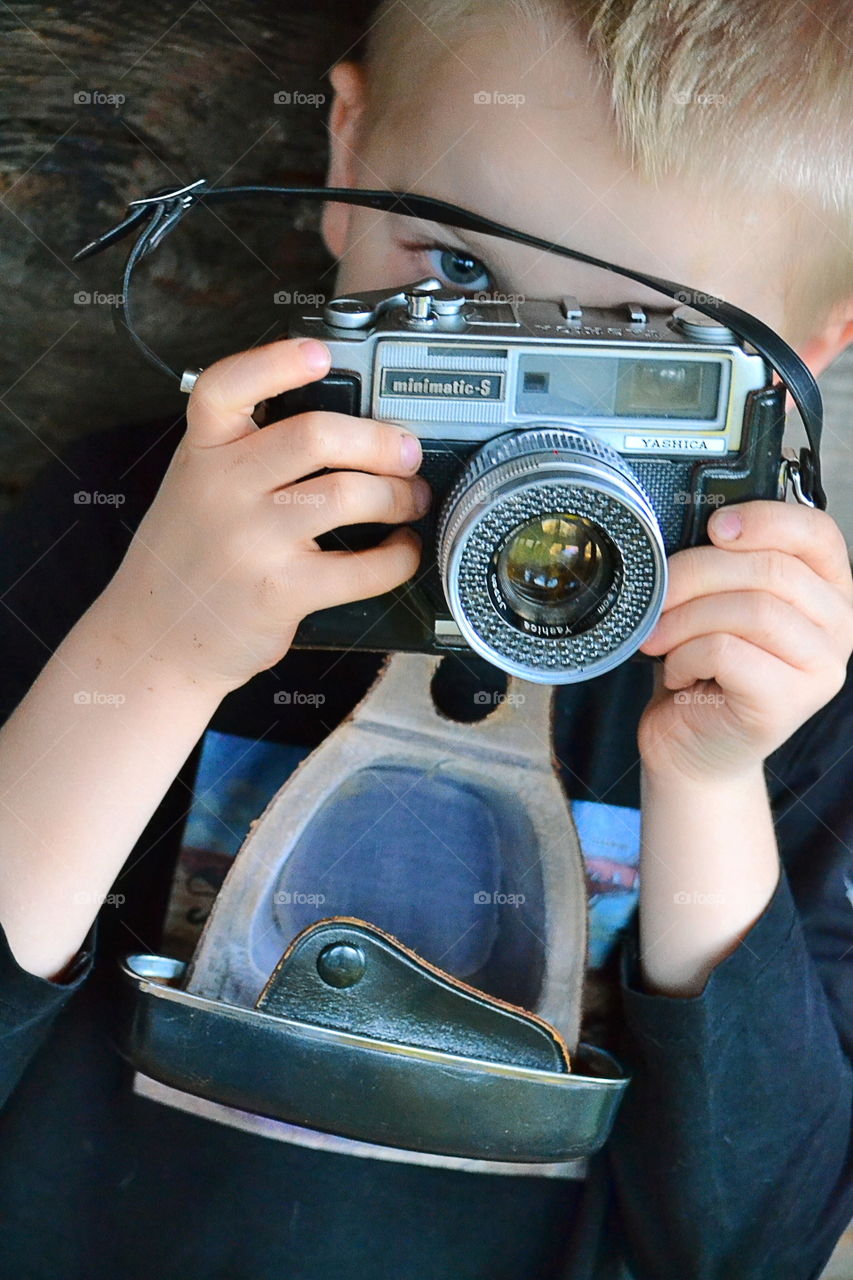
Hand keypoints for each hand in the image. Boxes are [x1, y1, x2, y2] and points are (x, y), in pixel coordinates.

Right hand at [103, 337, 429, 692]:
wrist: (156, 636)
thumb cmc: (191, 557)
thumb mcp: (197, 486)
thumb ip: (246, 451)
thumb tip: (346, 427)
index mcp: (201, 451)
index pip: (225, 386)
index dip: (276, 361)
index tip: (321, 353)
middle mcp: (222, 489)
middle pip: (316, 435)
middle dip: (380, 441)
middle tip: (408, 452)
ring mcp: (251, 541)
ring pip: (348, 495)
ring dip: (398, 495)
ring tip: (411, 500)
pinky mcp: (280, 592)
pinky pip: (362, 567)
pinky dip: (398, 557)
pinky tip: (401, 550)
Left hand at [635, 500, 852, 781]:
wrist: (690, 748)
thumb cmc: (703, 670)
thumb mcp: (718, 603)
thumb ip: (726, 565)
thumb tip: (689, 524)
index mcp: (827, 589)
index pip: (816, 532)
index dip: (764, 519)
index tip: (714, 527)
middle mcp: (839, 626)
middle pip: (771, 569)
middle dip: (697, 574)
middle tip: (656, 595)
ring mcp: (820, 668)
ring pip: (752, 609)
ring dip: (686, 618)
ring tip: (659, 638)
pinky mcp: (788, 702)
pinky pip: (728, 651)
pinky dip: (686, 655)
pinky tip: (677, 671)